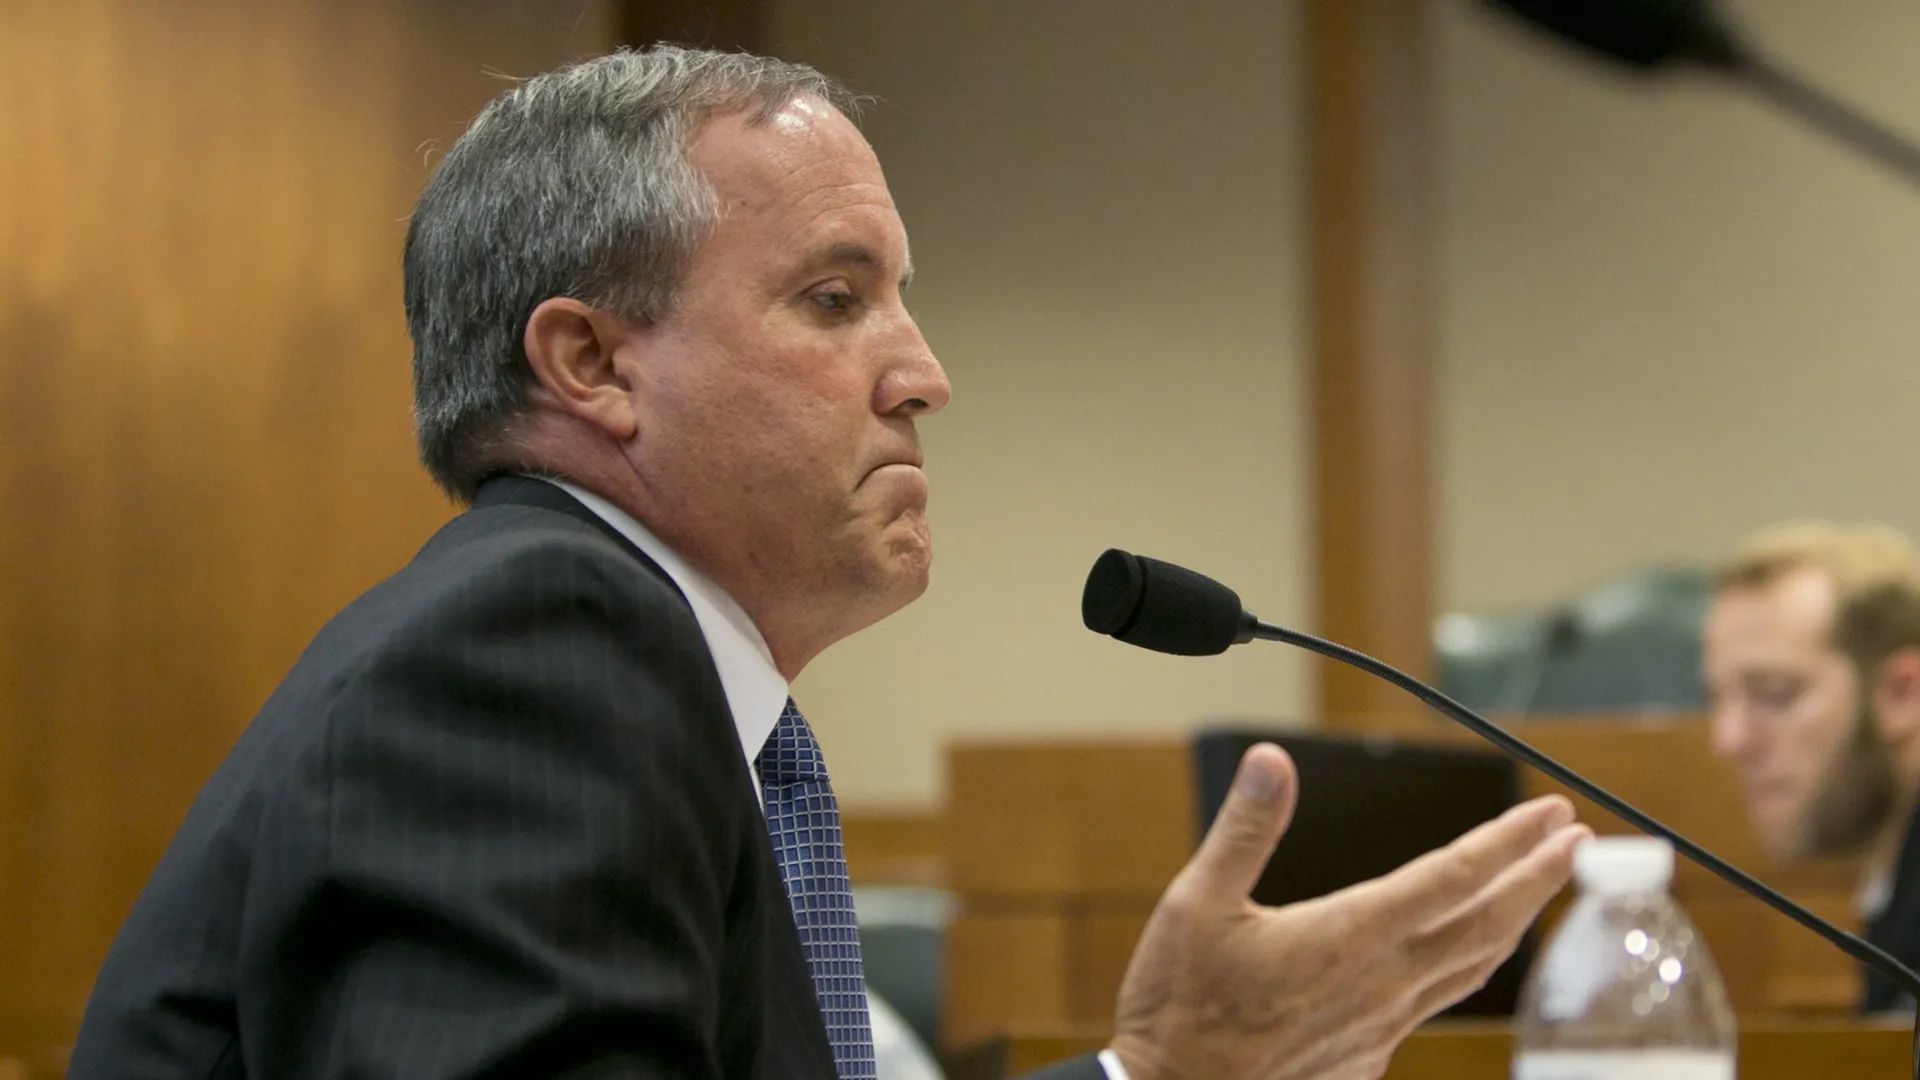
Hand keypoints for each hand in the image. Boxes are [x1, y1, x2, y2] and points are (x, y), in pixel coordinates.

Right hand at [1107, 742, 1587, 1079]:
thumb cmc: (1178, 1005)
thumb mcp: (1195, 902)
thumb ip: (1244, 829)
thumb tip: (1273, 761)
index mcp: (1346, 937)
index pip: (1453, 879)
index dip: (1510, 842)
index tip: (1552, 815)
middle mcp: (1380, 983)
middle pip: (1486, 925)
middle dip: (1537, 878)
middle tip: (1573, 839)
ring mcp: (1380, 1026)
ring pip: (1471, 970)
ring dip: (1513, 922)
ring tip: (1537, 889)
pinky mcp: (1368, 1056)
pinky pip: (1435, 1005)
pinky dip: (1466, 969)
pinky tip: (1462, 957)